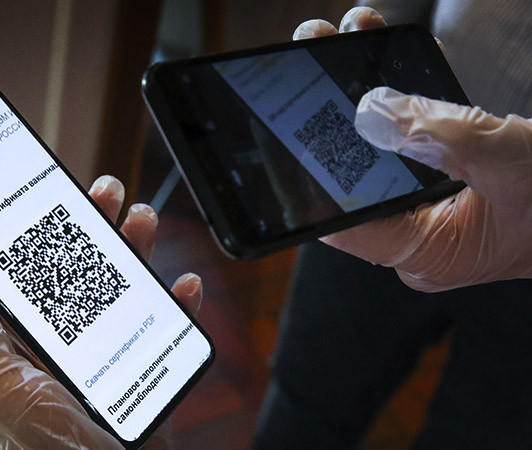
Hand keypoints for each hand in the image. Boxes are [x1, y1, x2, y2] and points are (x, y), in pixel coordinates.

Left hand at [0, 175, 202, 448]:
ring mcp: (101, 357)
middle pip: (72, 271)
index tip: (33, 193)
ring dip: (133, 250)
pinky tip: (183, 287)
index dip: (21, 231)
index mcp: (14, 345)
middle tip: (103, 192)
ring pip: (119, 289)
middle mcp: (56, 345)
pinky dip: (177, 305)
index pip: (11, 275)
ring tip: (143, 219)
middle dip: (89, 228)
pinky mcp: (139, 372)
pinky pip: (163, 329)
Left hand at [294, 7, 531, 291]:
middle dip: (331, 114)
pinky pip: (412, 140)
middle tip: (308, 56)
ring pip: (381, 150)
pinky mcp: (447, 179)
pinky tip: (385, 53)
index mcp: (422, 251)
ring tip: (343, 38)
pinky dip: (403, 98)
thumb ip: (438, 136)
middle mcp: (417, 232)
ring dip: (364, 94)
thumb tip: (370, 111)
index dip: (303, 179)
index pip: (341, 221)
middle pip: (356, 175)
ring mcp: (431, 206)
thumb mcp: (507, 160)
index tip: (274, 132)